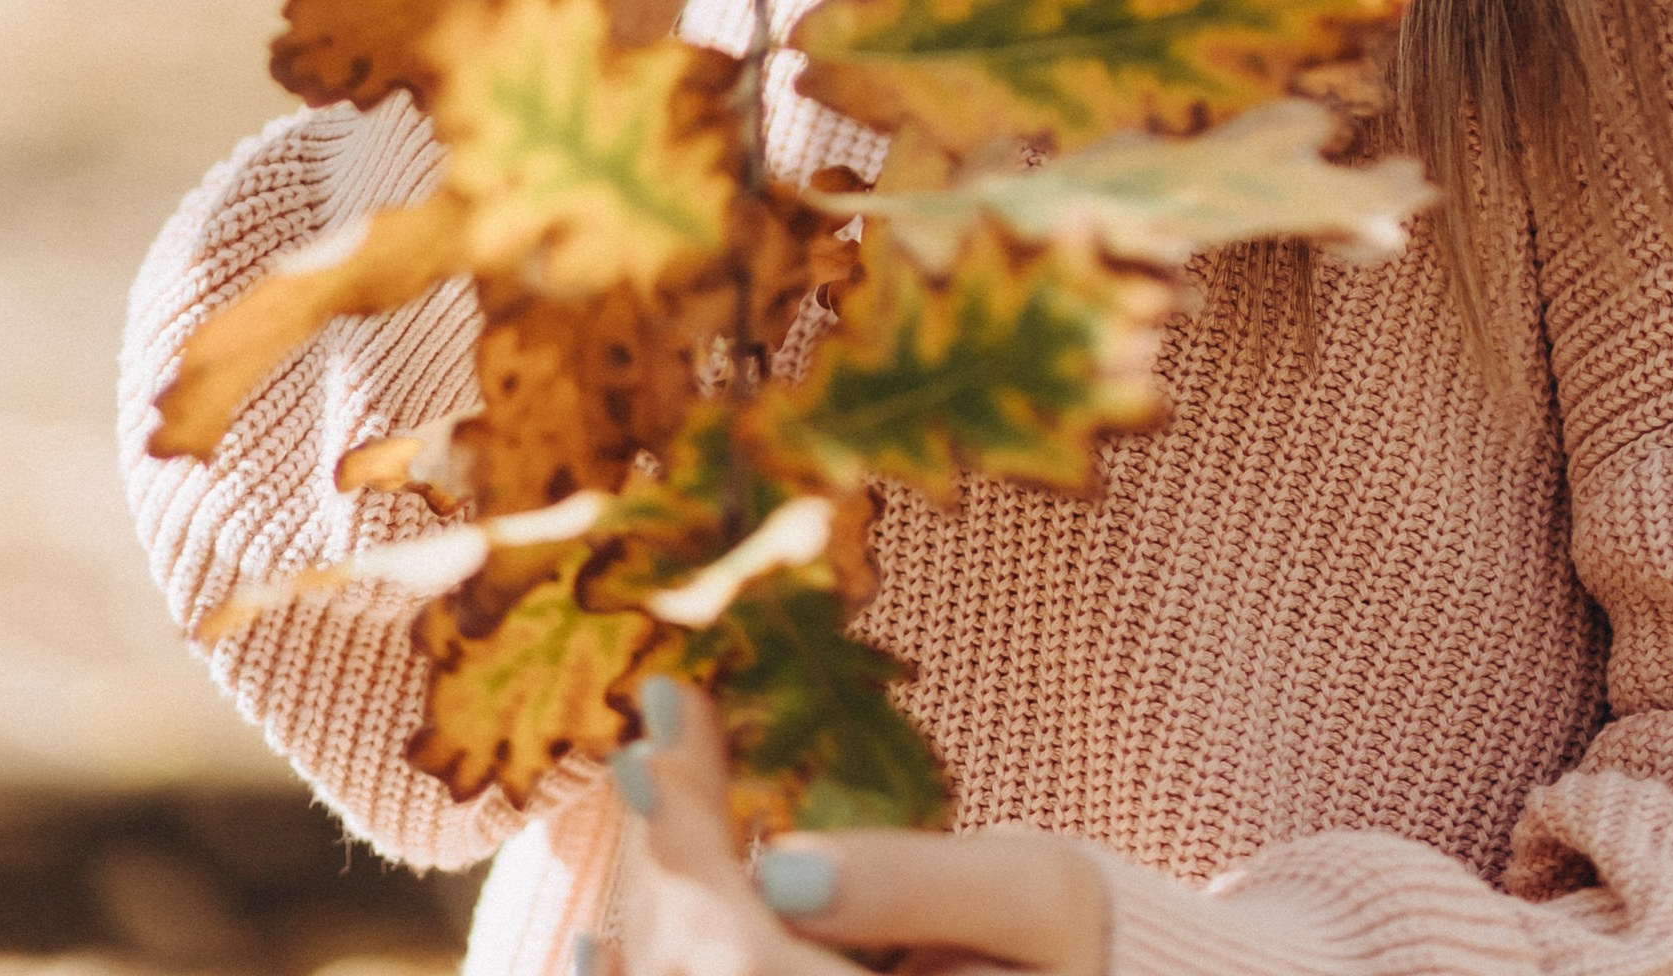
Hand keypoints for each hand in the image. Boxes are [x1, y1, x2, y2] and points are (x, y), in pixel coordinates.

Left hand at [614, 682, 1107, 975]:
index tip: (667, 721)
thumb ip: (914, 887)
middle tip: (661, 731)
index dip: (688, 844)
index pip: (744, 954)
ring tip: (654, 785)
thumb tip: (781, 868)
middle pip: (698, 968)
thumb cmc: (1074, 951)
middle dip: (668, 850)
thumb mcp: (1035, 900)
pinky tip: (598, 944)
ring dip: (653, 901)